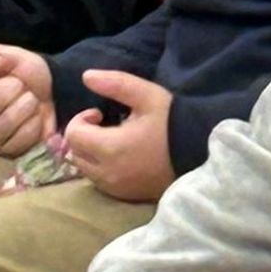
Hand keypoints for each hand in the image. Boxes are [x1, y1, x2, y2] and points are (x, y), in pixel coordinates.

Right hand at [0, 38, 56, 156]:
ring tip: (30, 101)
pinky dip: (35, 123)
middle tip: (21, 85)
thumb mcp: (12, 56)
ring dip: (28, 105)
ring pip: (7, 121)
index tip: (4, 61)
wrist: (54, 91)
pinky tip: (35, 118)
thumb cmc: (27, 74)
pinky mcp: (6, 150)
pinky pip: (21, 137)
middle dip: (15, 87)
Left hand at [65, 70, 175, 201]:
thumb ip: (115, 83)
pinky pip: (99, 181)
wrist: (198, 152)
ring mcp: (114, 188)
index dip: (81, 118)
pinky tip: (121, 155)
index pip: (72, 135)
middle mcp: (106, 173)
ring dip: (90, 152)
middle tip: (105, 124)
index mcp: (109, 148)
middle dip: (83, 136)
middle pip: (74, 154)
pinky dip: (101, 167)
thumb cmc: (171, 121)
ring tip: (113, 138)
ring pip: (85, 169)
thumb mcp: (146, 94)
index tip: (100, 112)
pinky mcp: (124, 196)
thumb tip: (86, 75)